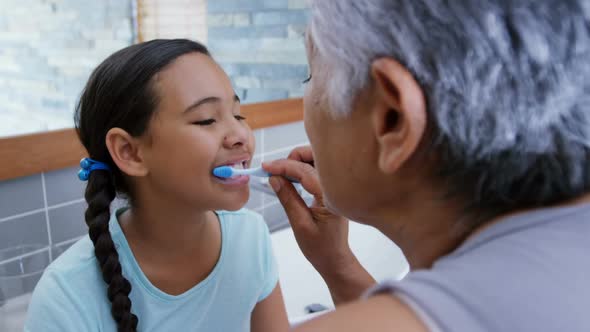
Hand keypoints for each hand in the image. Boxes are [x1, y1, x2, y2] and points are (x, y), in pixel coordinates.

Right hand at [262, 147, 362, 281]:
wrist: (335, 259)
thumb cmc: (320, 247)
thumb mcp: (300, 224)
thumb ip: (288, 198)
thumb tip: (274, 178)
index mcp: (331, 197)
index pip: (305, 171)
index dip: (284, 166)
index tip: (266, 166)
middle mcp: (337, 188)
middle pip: (315, 158)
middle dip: (293, 158)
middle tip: (275, 170)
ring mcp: (336, 187)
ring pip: (316, 161)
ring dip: (298, 162)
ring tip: (281, 173)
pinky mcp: (332, 189)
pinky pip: (318, 171)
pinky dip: (303, 169)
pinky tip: (291, 178)